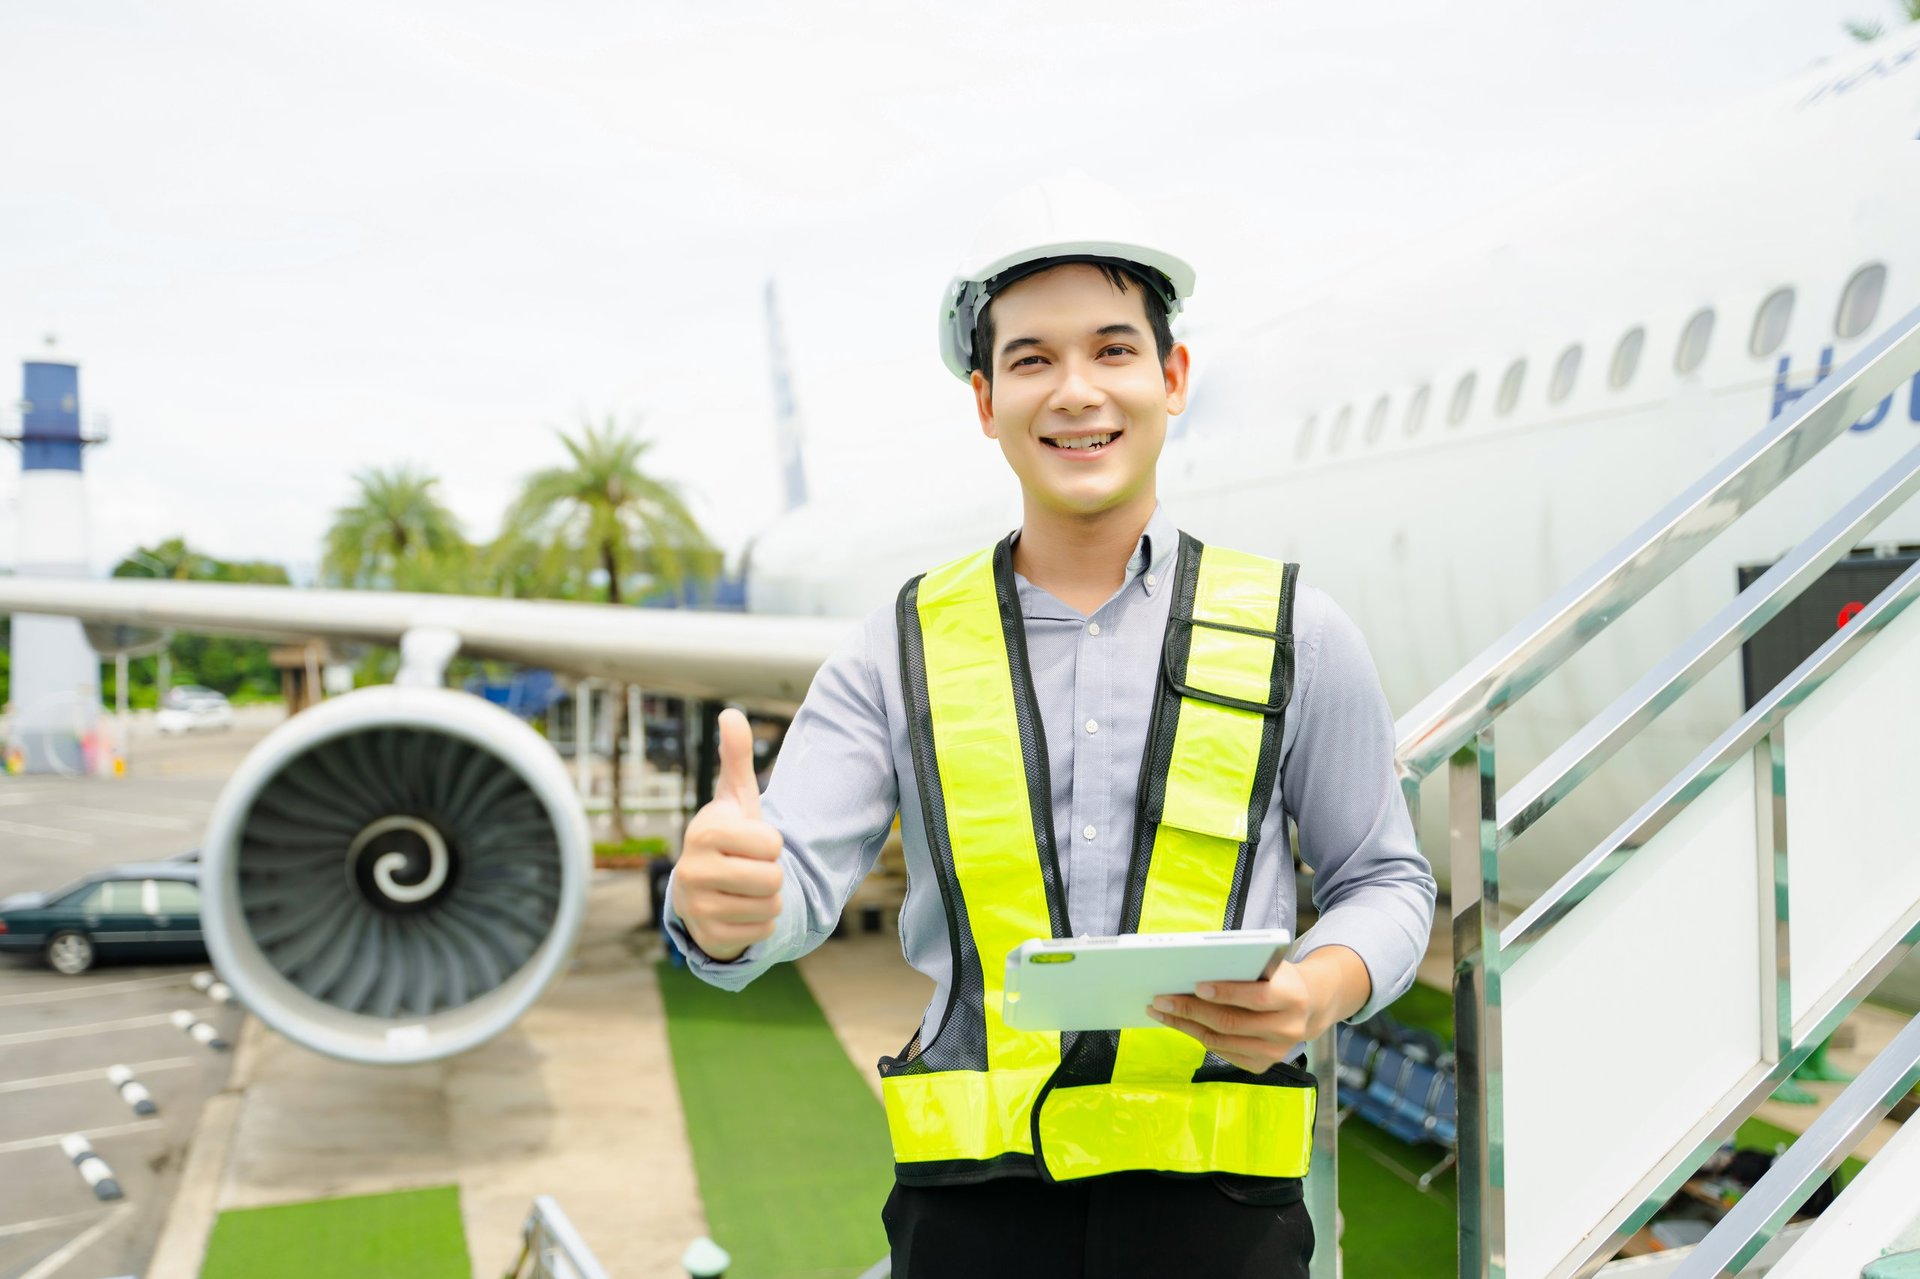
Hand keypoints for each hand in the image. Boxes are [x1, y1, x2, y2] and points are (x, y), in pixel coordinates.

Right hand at [670, 708, 783, 960]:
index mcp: (704, 831)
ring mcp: (697, 907)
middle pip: (773, 878)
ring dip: (768, 898)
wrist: (705, 886)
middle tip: (750, 867)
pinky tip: (740, 910)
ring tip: (745, 887)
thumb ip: (736, 756)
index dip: (771, 842)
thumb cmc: (729, 836)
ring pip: (770, 906)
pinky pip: (764, 931)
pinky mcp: (708, 936)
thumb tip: (731, 713)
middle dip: (772, 873)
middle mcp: (692, 870)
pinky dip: (761, 922)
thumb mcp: (735, 797)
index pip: (772, 843)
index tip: (751, 841)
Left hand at [1144, 946, 1370, 1072]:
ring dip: (1185, 1026)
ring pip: (1221, 1041)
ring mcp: (1275, 1052)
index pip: (1255, 998)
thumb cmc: (1280, 978)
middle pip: (1230, 1023)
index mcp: (1292, 998)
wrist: (1310, 1006)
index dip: (1225, 993)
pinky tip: (1180, 1023)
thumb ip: (1245, 967)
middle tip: (1161, 999)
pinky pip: (1222, 1052)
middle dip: (1190, 1010)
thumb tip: (1197, 968)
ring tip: (1161, 1011)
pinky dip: (1197, 1036)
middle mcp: (1287, 1030)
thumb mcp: (1273, 966)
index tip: (1196, 985)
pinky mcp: (1262, 1065)